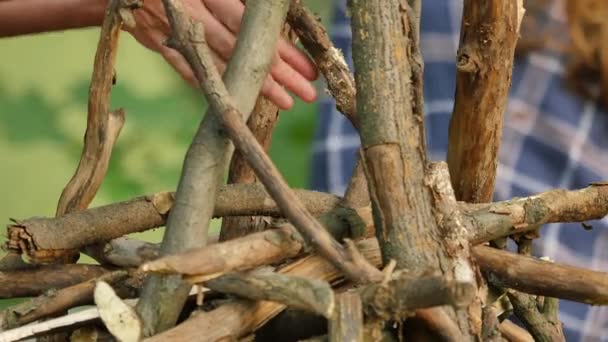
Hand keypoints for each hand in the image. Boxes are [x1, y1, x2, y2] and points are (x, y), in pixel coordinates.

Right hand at [127, 0, 317, 108]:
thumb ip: (232, 0)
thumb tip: (267, 10)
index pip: (247, 24)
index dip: (277, 47)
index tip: (307, 67)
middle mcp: (188, 11)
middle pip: (239, 48)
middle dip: (276, 73)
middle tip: (308, 92)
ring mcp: (170, 30)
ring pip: (218, 63)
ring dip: (252, 85)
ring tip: (287, 102)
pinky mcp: (157, 41)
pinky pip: (187, 67)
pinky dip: (213, 83)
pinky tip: (239, 99)